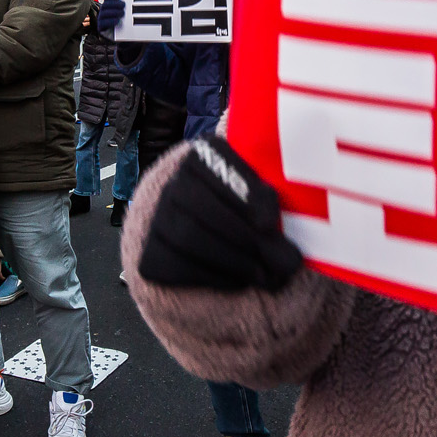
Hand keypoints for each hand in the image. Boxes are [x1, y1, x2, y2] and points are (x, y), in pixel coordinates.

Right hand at [95, 0, 125, 36]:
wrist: (121, 38)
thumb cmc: (124, 25)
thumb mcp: (126, 15)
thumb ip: (126, 8)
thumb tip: (132, 0)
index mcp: (108, 6)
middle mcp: (103, 12)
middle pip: (105, 5)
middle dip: (114, 4)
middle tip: (123, 5)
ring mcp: (101, 20)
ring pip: (103, 13)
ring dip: (113, 12)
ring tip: (122, 13)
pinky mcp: (101, 28)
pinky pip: (102, 23)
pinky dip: (110, 21)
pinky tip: (117, 20)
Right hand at [138, 134, 303, 291]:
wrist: (207, 235)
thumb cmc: (249, 211)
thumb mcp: (264, 195)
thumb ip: (274, 201)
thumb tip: (283, 234)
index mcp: (207, 154)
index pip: (222, 166)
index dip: (245, 196)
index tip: (271, 225)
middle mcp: (176, 181)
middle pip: (205, 209)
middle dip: (248, 241)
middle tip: (285, 264)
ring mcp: (159, 217)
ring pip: (190, 238)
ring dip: (236, 262)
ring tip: (268, 276)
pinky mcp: (151, 253)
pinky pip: (178, 266)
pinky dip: (215, 277)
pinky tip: (241, 281)